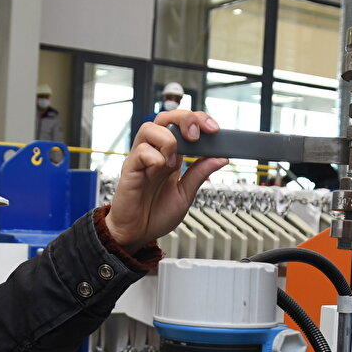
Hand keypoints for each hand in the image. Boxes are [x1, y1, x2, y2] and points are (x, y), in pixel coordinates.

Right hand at [105, 111, 226, 252]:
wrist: (137, 234)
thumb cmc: (156, 214)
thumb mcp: (186, 194)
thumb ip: (199, 174)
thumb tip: (221, 157)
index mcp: (170, 155)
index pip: (181, 125)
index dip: (198, 120)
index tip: (214, 129)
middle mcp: (155, 152)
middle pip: (165, 118)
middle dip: (185, 119)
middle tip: (197, 135)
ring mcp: (141, 159)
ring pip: (150, 128)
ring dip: (168, 140)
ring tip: (172, 162)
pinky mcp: (130, 169)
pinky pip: (140, 151)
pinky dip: (154, 157)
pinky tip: (158, 170)